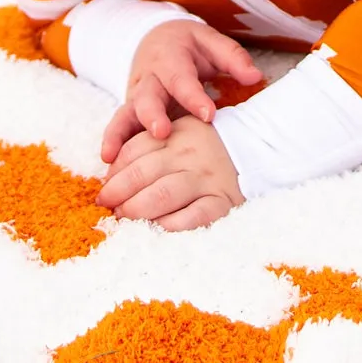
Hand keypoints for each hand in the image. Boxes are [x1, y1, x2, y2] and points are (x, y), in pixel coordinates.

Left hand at [97, 116, 243, 229]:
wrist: (256, 150)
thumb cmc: (203, 149)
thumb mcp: (178, 135)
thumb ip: (148, 147)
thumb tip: (110, 177)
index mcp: (175, 133)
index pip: (134, 150)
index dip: (114, 172)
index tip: (104, 188)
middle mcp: (190, 152)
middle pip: (143, 172)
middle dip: (118, 193)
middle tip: (108, 206)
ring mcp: (207, 177)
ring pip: (163, 194)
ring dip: (137, 210)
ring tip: (124, 218)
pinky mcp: (222, 201)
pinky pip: (193, 216)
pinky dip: (171, 225)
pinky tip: (157, 229)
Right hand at [99, 18, 261, 164]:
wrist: (156, 38)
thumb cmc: (189, 46)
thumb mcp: (211, 42)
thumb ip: (233, 58)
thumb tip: (256, 77)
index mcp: (171, 58)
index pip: (182, 78)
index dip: (194, 96)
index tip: (208, 114)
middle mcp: (149, 78)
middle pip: (147, 96)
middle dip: (152, 115)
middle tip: (161, 132)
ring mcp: (135, 96)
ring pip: (125, 113)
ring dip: (120, 134)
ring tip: (114, 156)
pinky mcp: (129, 111)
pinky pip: (117, 127)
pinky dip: (111, 143)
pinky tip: (108, 164)